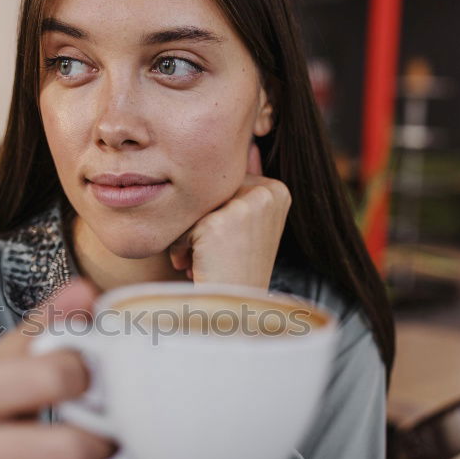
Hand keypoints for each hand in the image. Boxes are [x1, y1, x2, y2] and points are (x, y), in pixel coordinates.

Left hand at [169, 142, 291, 290]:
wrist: (234, 312)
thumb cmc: (234, 273)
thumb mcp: (241, 226)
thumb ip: (236, 190)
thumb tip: (243, 146)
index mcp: (278, 190)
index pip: (226, 185)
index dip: (214, 216)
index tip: (223, 248)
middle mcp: (268, 193)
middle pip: (209, 192)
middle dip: (199, 226)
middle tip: (209, 258)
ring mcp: (246, 205)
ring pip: (194, 207)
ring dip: (188, 237)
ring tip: (202, 263)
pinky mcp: (222, 221)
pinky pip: (184, 224)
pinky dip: (181, 248)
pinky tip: (195, 267)